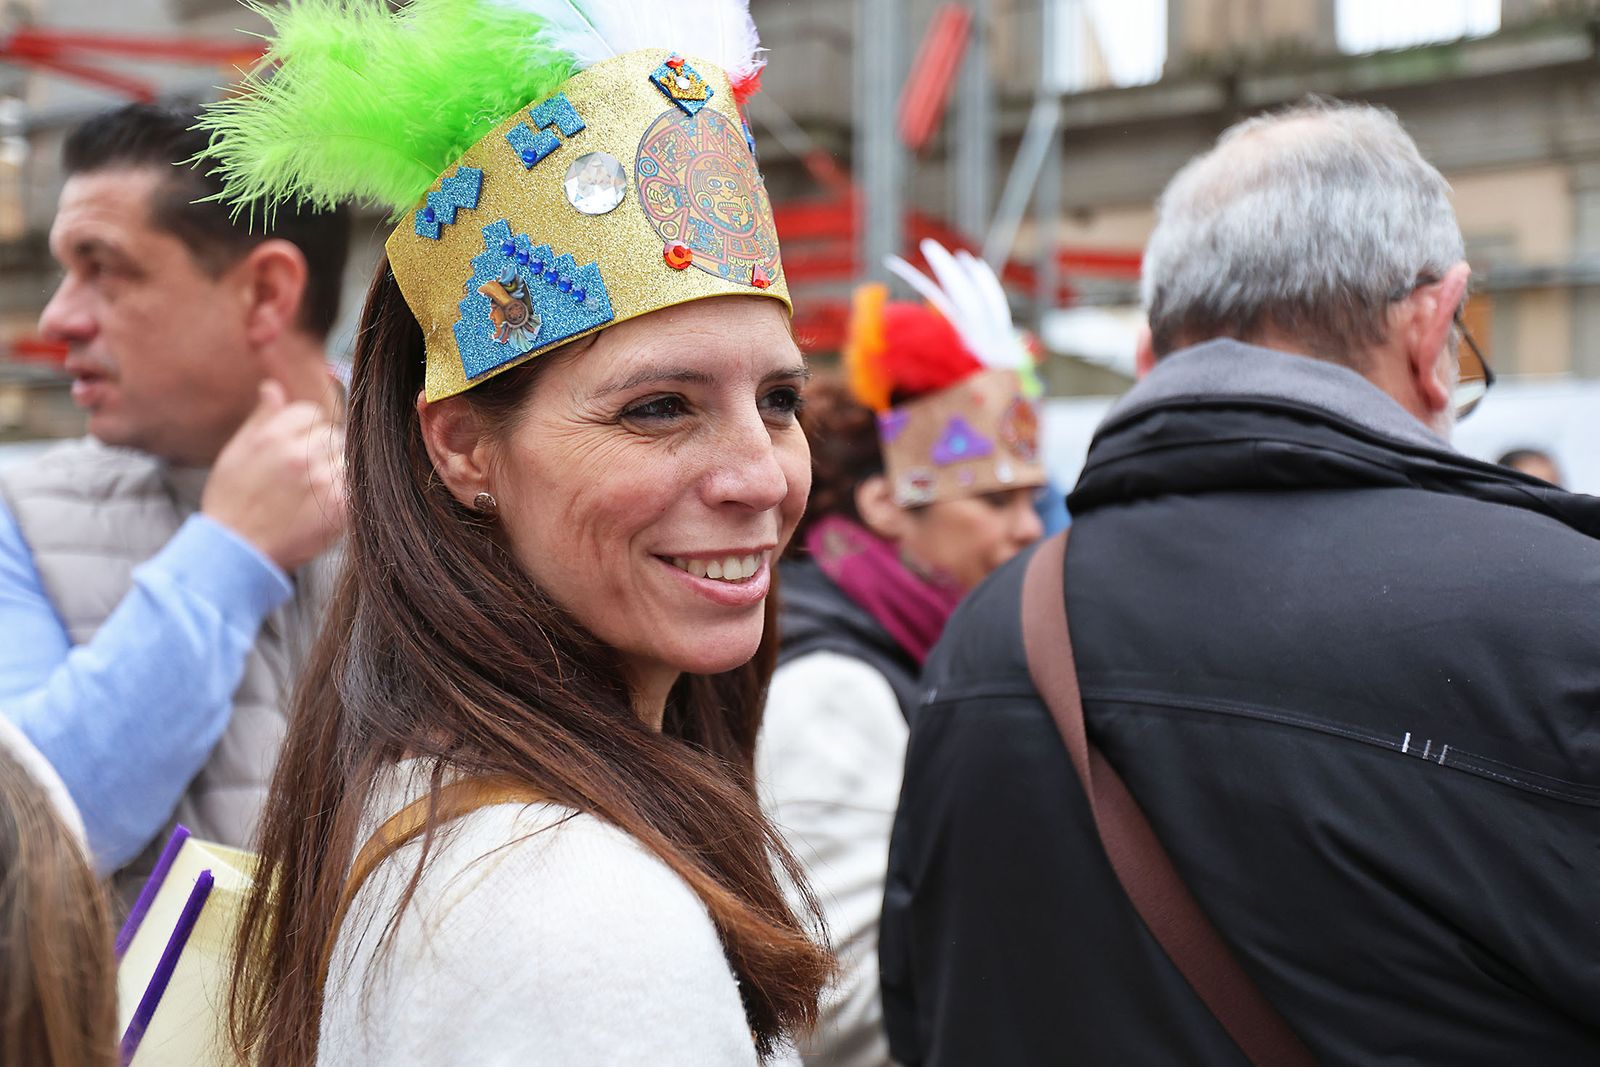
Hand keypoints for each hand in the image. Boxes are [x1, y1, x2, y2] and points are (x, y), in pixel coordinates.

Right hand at [202, 381, 345, 572]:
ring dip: (334, 472)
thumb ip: (261, 419)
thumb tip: (273, 387)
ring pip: (344, 459)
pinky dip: (344, 494)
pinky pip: (354, 485)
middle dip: (321, 451)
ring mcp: (322, 480)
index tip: (295, 449)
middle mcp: (299, 454)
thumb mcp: (235, 454)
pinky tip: (323, 507)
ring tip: (310, 494)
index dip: (305, 431)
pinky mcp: (339, 506)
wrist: (236, 553)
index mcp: (272, 436)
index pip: (311, 413)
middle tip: (302, 477)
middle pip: (331, 435)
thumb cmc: (231, 503)